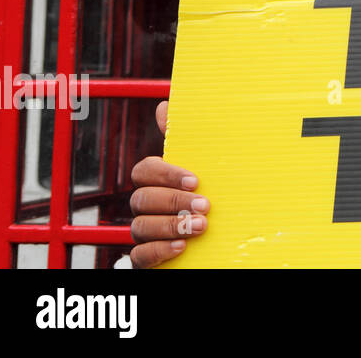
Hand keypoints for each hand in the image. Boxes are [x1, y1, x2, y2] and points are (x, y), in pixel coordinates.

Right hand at [129, 101, 207, 267]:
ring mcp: (145, 231)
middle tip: (204, 206)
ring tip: (199, 227)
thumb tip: (165, 105)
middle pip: (141, 198)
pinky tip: (181, 247)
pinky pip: (138, 255)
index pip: (144, 170)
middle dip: (173, 201)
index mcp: (158, 181)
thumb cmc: (210, 195)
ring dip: (170, 226)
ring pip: (139, 225)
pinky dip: (158, 250)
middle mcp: (147, 205)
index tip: (195, 179)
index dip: (166, 173)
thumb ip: (187, 140)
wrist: (222, 239)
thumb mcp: (204, 166)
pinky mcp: (147, 257)